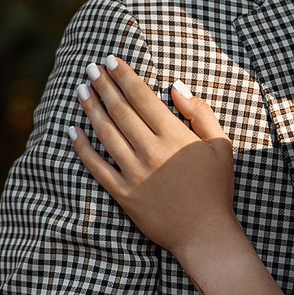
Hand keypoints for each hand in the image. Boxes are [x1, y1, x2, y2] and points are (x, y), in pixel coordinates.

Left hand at [69, 59, 236, 254]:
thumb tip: (175, 87)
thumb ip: (200, 113)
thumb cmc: (216, 188)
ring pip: (105, 133)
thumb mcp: (221, 145)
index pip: (142, 96)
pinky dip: (82, 148)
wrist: (205, 233)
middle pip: (120, 110)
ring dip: (91, 108)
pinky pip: (96, 167)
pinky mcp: (123, 194)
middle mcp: (151, 151)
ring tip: (81, 90)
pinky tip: (72, 131)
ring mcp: (134, 173)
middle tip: (90, 68)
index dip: (123, 76)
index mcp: (174, 136)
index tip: (110, 60)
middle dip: (103, 85)